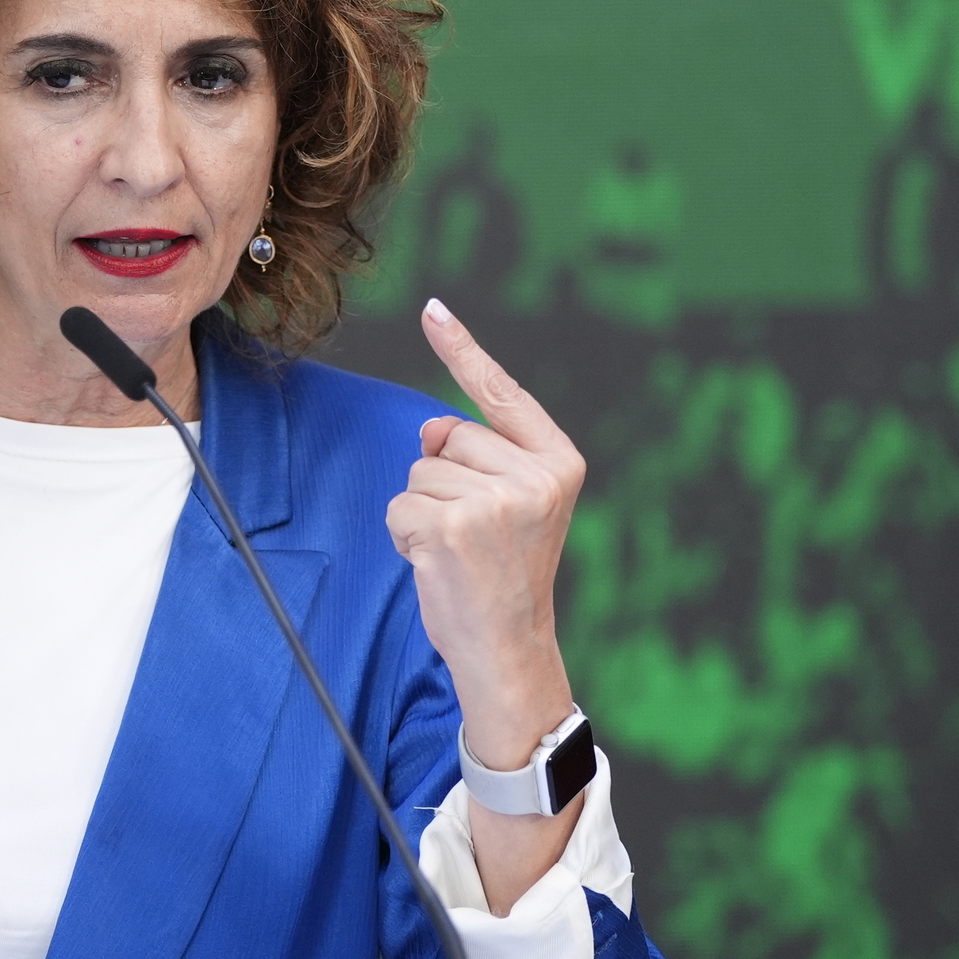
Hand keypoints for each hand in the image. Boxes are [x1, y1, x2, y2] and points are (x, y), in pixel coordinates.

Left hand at [386, 298, 583, 769]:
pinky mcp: (451, 527)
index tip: (433, 310)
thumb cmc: (505, 577)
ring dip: (423, 511)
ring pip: (419, 472)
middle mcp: (533, 477)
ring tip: (459, 552)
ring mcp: (494, 502)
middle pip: (449, 437)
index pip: (501, 394)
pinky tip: (438, 564)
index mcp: (559, 463)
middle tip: (473, 535)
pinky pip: (400, 505)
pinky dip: (405, 535)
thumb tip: (431, 429)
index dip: (462, 351)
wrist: (509, 648)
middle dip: (444, 480)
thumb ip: (479, 458)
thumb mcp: (510, 508)